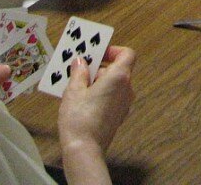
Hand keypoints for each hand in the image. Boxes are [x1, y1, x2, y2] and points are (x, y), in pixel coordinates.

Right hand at [59, 46, 135, 176]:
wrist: (84, 150)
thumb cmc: (80, 119)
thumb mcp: (74, 90)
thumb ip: (79, 72)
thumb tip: (80, 62)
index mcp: (119, 77)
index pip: (127, 54)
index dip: (113, 51)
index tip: (96, 53)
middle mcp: (126, 89)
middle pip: (117, 69)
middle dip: (98, 67)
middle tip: (78, 69)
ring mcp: (124, 104)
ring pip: (113, 84)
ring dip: (97, 81)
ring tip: (75, 86)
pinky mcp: (118, 116)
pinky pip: (111, 97)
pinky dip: (99, 94)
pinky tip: (81, 101)